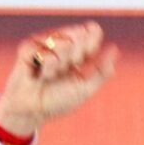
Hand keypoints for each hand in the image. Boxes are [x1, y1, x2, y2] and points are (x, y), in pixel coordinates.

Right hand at [0, 21, 118, 135]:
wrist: (34, 111)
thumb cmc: (59, 101)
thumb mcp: (85, 88)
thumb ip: (101, 70)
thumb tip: (115, 49)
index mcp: (77, 53)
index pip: (90, 33)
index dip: (92, 39)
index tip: (89, 54)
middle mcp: (61, 45)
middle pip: (78, 34)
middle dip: (78, 54)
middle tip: (69, 68)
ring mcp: (44, 44)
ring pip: (62, 41)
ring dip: (61, 63)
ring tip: (51, 76)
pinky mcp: (28, 48)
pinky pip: (43, 49)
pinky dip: (46, 66)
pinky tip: (40, 75)